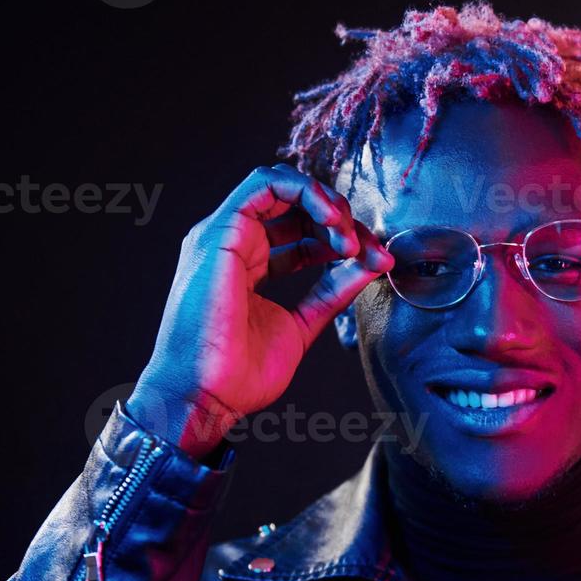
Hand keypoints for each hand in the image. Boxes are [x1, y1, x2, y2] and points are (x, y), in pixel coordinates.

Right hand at [127, 164, 392, 457]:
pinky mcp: (222, 231)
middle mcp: (234, 243)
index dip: (342, 240)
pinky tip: (333, 220)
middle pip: (297, 208)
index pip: (301, 233)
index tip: (375, 262)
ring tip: (352, 239)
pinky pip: (265, 184)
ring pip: (282, 186)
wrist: (205, 396)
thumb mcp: (301, 326)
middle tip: (371, 250)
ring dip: (327, 203)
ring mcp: (224, 234)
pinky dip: (306, 191)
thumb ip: (331, 293)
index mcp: (247, 265)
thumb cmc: (238, 375)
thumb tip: (368, 266)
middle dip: (343, 222)